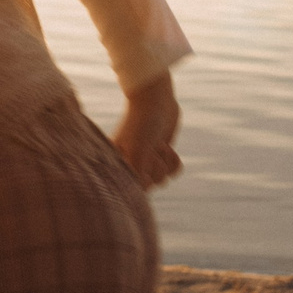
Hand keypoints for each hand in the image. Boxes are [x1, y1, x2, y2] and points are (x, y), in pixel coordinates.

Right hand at [113, 74, 180, 190]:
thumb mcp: (139, 149)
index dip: (143, 177)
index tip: (144, 158)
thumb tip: (141, 193)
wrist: (156, 99)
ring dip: (165, 162)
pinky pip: (173, 172)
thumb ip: (137, 173)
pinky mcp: (161, 156)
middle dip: (156, 167)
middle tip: (151, 148)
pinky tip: (168, 148)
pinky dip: (174, 162)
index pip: (133, 189)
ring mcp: (147, 161)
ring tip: (158, 144)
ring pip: (162, 180)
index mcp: (118, 165)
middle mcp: (130, 165)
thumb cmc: (143, 123)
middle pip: (150, 186)